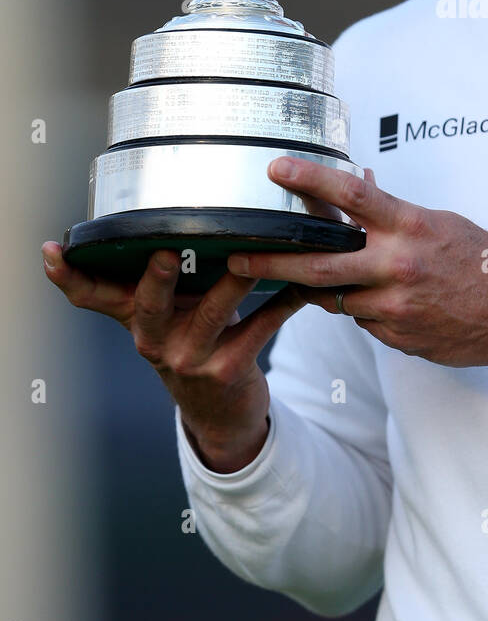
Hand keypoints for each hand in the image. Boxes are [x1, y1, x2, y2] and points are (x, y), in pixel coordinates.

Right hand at [41, 242, 309, 471]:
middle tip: (166, 251)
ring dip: (234, 282)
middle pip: (147, 303)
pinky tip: (302, 286)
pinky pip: (259, 329)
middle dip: (156, 277)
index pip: (91, 295)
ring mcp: (190, 358)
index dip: (68, 274)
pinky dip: (283, 303)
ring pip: (212, 313)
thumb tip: (161, 210)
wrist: (222, 410)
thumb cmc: (196, 339)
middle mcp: (154, 338)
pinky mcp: (229, 369)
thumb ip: (153, 277)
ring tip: (250, 255)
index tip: (53, 250)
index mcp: (135, 317)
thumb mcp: (166, 313)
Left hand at [226, 159, 487, 374]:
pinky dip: (359, 307)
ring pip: (334, 296)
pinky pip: (360, 319)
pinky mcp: (394, 336)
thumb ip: (394, 211)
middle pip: (317, 262)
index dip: (308, 180)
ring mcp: (394, 306)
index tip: (275, 168)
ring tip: (301, 276)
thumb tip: (359, 183)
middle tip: (234, 255)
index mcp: (410, 227)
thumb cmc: (483, 262)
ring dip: (318, 286)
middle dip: (269, 260)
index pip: (350, 196)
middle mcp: (397, 265)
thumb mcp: (440, 222)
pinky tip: (379, 301)